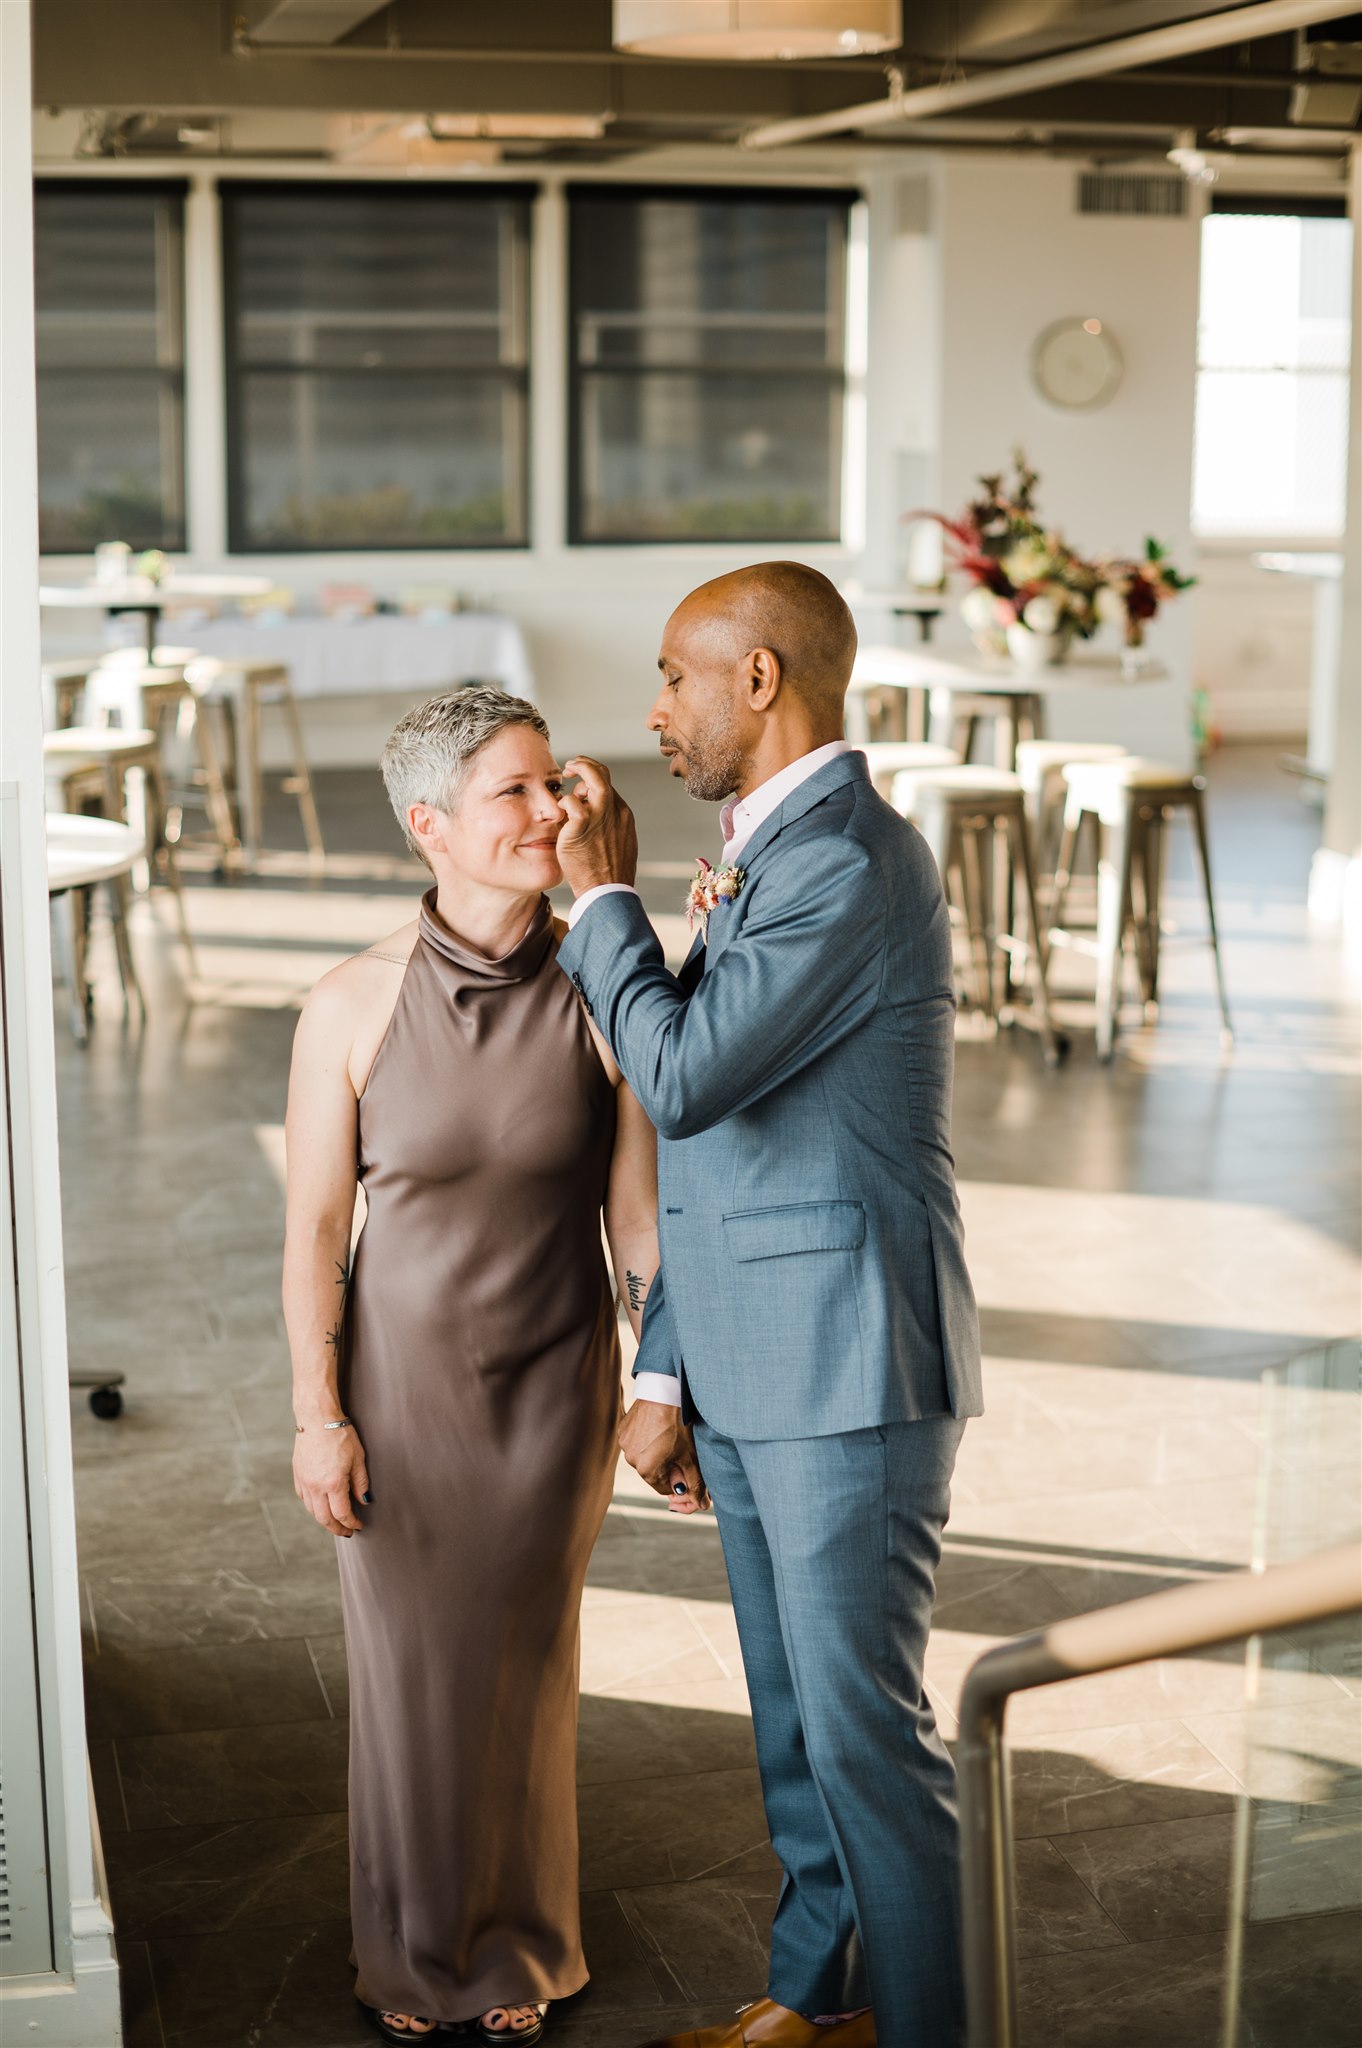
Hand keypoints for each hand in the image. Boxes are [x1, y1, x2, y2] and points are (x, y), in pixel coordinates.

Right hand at [293, 1423, 369, 1537]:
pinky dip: (312, 1507)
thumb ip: (360, 1483)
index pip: (342, 1514)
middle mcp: (316, 1486)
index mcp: (333, 1483)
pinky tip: (320, 1507)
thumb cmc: (340, 1435)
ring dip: (323, 1520)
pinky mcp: (297, 1475)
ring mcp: (304, 1482)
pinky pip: (304, 1498)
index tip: (358, 1526)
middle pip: (324, 1518)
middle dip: (336, 1528)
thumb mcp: (358, 1458)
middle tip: (346, 1532)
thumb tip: (364, 1501)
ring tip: (334, 1522)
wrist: (317, 1419)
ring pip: (312, 1511)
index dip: (351, 1523)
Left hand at [558, 757, 638, 897]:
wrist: (608, 893)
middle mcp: (614, 812)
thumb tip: (593, 822)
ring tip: (565, 776)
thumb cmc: (608, 876)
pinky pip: (571, 801)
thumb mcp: (615, 846)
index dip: (592, 781)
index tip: (580, 785)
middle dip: (586, 765)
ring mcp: (600, 817)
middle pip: (604, 774)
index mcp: (623, 815)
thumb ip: (606, 829)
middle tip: (570, 767)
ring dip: (578, 770)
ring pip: (593, 778)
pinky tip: (559, 811)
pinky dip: (564, 801)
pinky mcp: (582, 826)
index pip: (608, 787)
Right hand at [619, 1399, 710, 1513]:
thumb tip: (702, 1505)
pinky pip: (636, 1443)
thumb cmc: (678, 1424)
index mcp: (648, 1471)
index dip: (679, 1480)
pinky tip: (657, 1428)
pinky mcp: (622, 1430)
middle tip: (680, 1449)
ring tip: (668, 1436)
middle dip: (668, 1466)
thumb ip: (696, 1483)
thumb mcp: (690, 1456)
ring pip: (644, 1458)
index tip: (687, 1467)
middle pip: (654, 1473)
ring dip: (656, 1453)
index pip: (665, 1488)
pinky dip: (647, 1440)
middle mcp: (632, 1460)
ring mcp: (625, 1444)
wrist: (663, 1391)